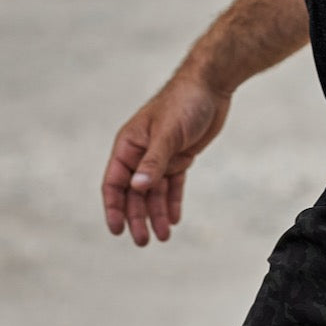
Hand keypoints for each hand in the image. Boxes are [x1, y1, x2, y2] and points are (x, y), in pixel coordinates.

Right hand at [101, 72, 231, 245]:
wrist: (212, 85)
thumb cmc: (184, 102)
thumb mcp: (168, 133)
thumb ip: (153, 161)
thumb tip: (136, 188)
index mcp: (129, 144)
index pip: (114, 182)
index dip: (113, 207)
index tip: (117, 230)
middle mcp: (141, 152)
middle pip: (133, 192)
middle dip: (137, 217)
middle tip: (143, 241)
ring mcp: (161, 156)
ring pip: (154, 192)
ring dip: (156, 213)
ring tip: (163, 237)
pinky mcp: (180, 156)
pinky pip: (172, 184)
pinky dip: (172, 201)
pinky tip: (175, 219)